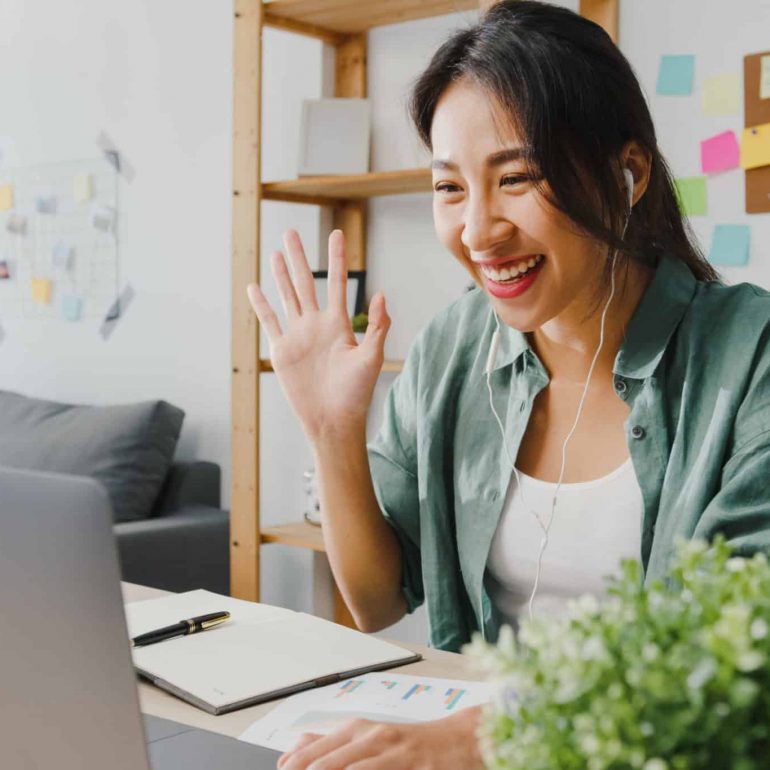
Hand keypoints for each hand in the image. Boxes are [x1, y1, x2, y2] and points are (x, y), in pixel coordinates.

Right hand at [247, 229, 390, 442]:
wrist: (333, 420)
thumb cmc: (356, 393)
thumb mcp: (372, 358)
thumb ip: (378, 327)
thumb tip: (382, 294)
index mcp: (339, 324)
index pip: (336, 282)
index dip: (337, 258)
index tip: (337, 233)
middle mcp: (316, 325)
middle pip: (306, 282)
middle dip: (299, 257)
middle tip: (292, 232)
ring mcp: (298, 336)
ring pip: (287, 297)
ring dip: (280, 275)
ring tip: (275, 251)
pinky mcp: (282, 351)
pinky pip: (269, 322)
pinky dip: (261, 305)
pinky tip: (254, 287)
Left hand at [276, 707, 483, 769]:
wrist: (458, 741)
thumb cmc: (409, 743)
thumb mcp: (368, 736)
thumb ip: (330, 743)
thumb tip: (292, 749)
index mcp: (357, 729)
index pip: (310, 754)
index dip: (291, 768)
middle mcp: (371, 738)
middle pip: (323, 765)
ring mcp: (391, 755)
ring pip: (348, 769)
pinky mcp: (411, 768)